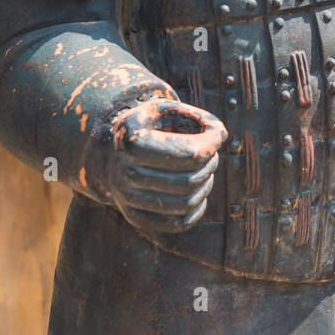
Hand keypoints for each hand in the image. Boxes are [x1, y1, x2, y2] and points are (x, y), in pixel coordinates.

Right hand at [90, 98, 226, 233]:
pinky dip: (197, 210)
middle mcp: (125, 172)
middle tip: (212, 154)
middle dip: (210, 166)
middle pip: (189, 181)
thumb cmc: (148, 128)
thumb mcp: (166, 109)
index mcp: (133, 142)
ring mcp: (127, 198)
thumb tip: (221, 135)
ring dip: (206, 185)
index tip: (217, 136)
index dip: (211, 145)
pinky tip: (198, 191)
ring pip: (185, 204)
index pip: (189, 154)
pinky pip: (178, 224)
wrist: (112, 152)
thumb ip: (196, 117)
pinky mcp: (135, 217)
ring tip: (205, 170)